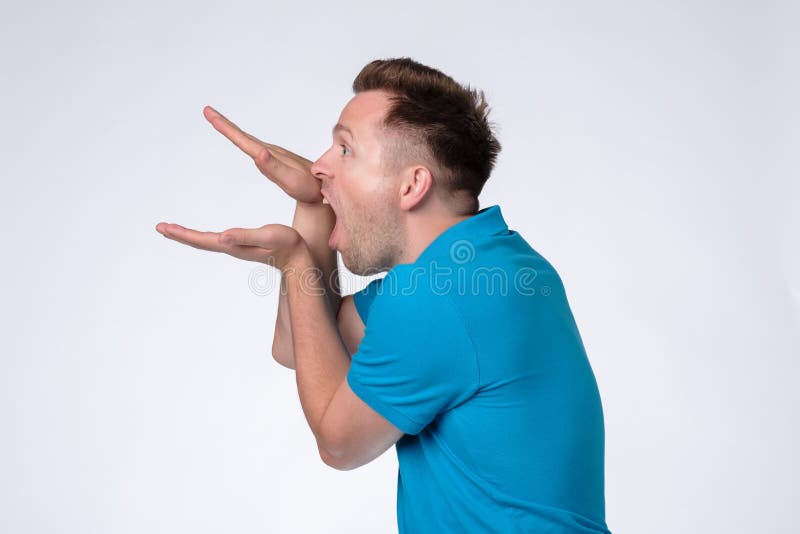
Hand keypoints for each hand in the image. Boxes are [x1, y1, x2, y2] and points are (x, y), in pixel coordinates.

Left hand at [155, 221, 307, 272]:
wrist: (301, 258)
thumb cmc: (288, 245)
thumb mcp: (267, 237)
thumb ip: (244, 237)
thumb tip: (221, 236)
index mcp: (233, 245)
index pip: (201, 240)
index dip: (182, 234)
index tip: (163, 227)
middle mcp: (231, 247)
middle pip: (199, 242)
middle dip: (180, 235)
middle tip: (161, 227)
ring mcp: (237, 247)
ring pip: (207, 242)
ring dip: (189, 236)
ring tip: (175, 230)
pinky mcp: (243, 245)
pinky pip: (217, 240)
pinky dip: (204, 236)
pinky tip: (206, 234)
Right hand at [203, 106, 322, 203]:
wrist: (326, 188)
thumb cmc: (308, 188)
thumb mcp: (290, 180)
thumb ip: (273, 167)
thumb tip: (257, 153)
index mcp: (268, 154)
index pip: (242, 139)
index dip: (225, 127)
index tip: (209, 113)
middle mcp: (270, 151)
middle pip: (242, 135)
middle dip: (224, 124)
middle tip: (207, 111)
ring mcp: (273, 155)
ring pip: (248, 140)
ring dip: (232, 131)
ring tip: (218, 121)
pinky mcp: (277, 161)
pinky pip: (256, 147)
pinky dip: (244, 141)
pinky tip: (245, 142)